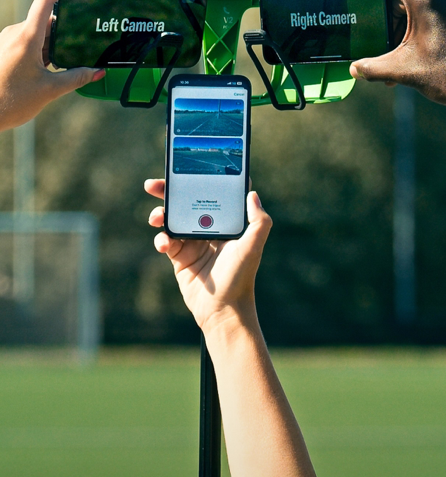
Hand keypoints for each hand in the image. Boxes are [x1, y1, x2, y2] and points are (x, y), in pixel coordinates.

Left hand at [0, 0, 104, 130]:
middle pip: (47, 19)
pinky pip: (28, 41)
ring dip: (53, 45)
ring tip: (59, 67)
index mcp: (27, 37)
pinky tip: (47, 70)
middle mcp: (16, 33)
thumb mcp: (49, 91)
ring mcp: (8, 40)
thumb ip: (76, 78)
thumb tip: (97, 73)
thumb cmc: (10, 102)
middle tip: (82, 44)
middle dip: (66, 31)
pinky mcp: (5, 48)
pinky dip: (42, 51)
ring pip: (38, 32)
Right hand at [145, 180, 271, 335]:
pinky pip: (165, 240)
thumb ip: (259, 221)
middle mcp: (208, 228)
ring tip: (157, 217)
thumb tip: (252, 194)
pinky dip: (161, 240)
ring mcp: (192, 241)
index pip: (214, 193)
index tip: (190, 166)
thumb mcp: (253, 247)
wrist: (222, 310)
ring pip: (171, 218)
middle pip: (186, 201)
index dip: (203, 178)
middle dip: (169, 191)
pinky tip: (164, 244)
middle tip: (154, 185)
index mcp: (226, 221)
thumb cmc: (241, 278)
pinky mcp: (179, 256)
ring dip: (160, 214)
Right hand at [341, 0, 445, 108]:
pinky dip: (412, 32)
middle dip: (380, 18)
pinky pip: (428, 16)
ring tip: (384, 56)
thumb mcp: (405, 71)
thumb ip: (374, 68)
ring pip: (413, 9)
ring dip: (396, 31)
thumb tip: (355, 70)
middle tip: (363, 30)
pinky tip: (405, 57)